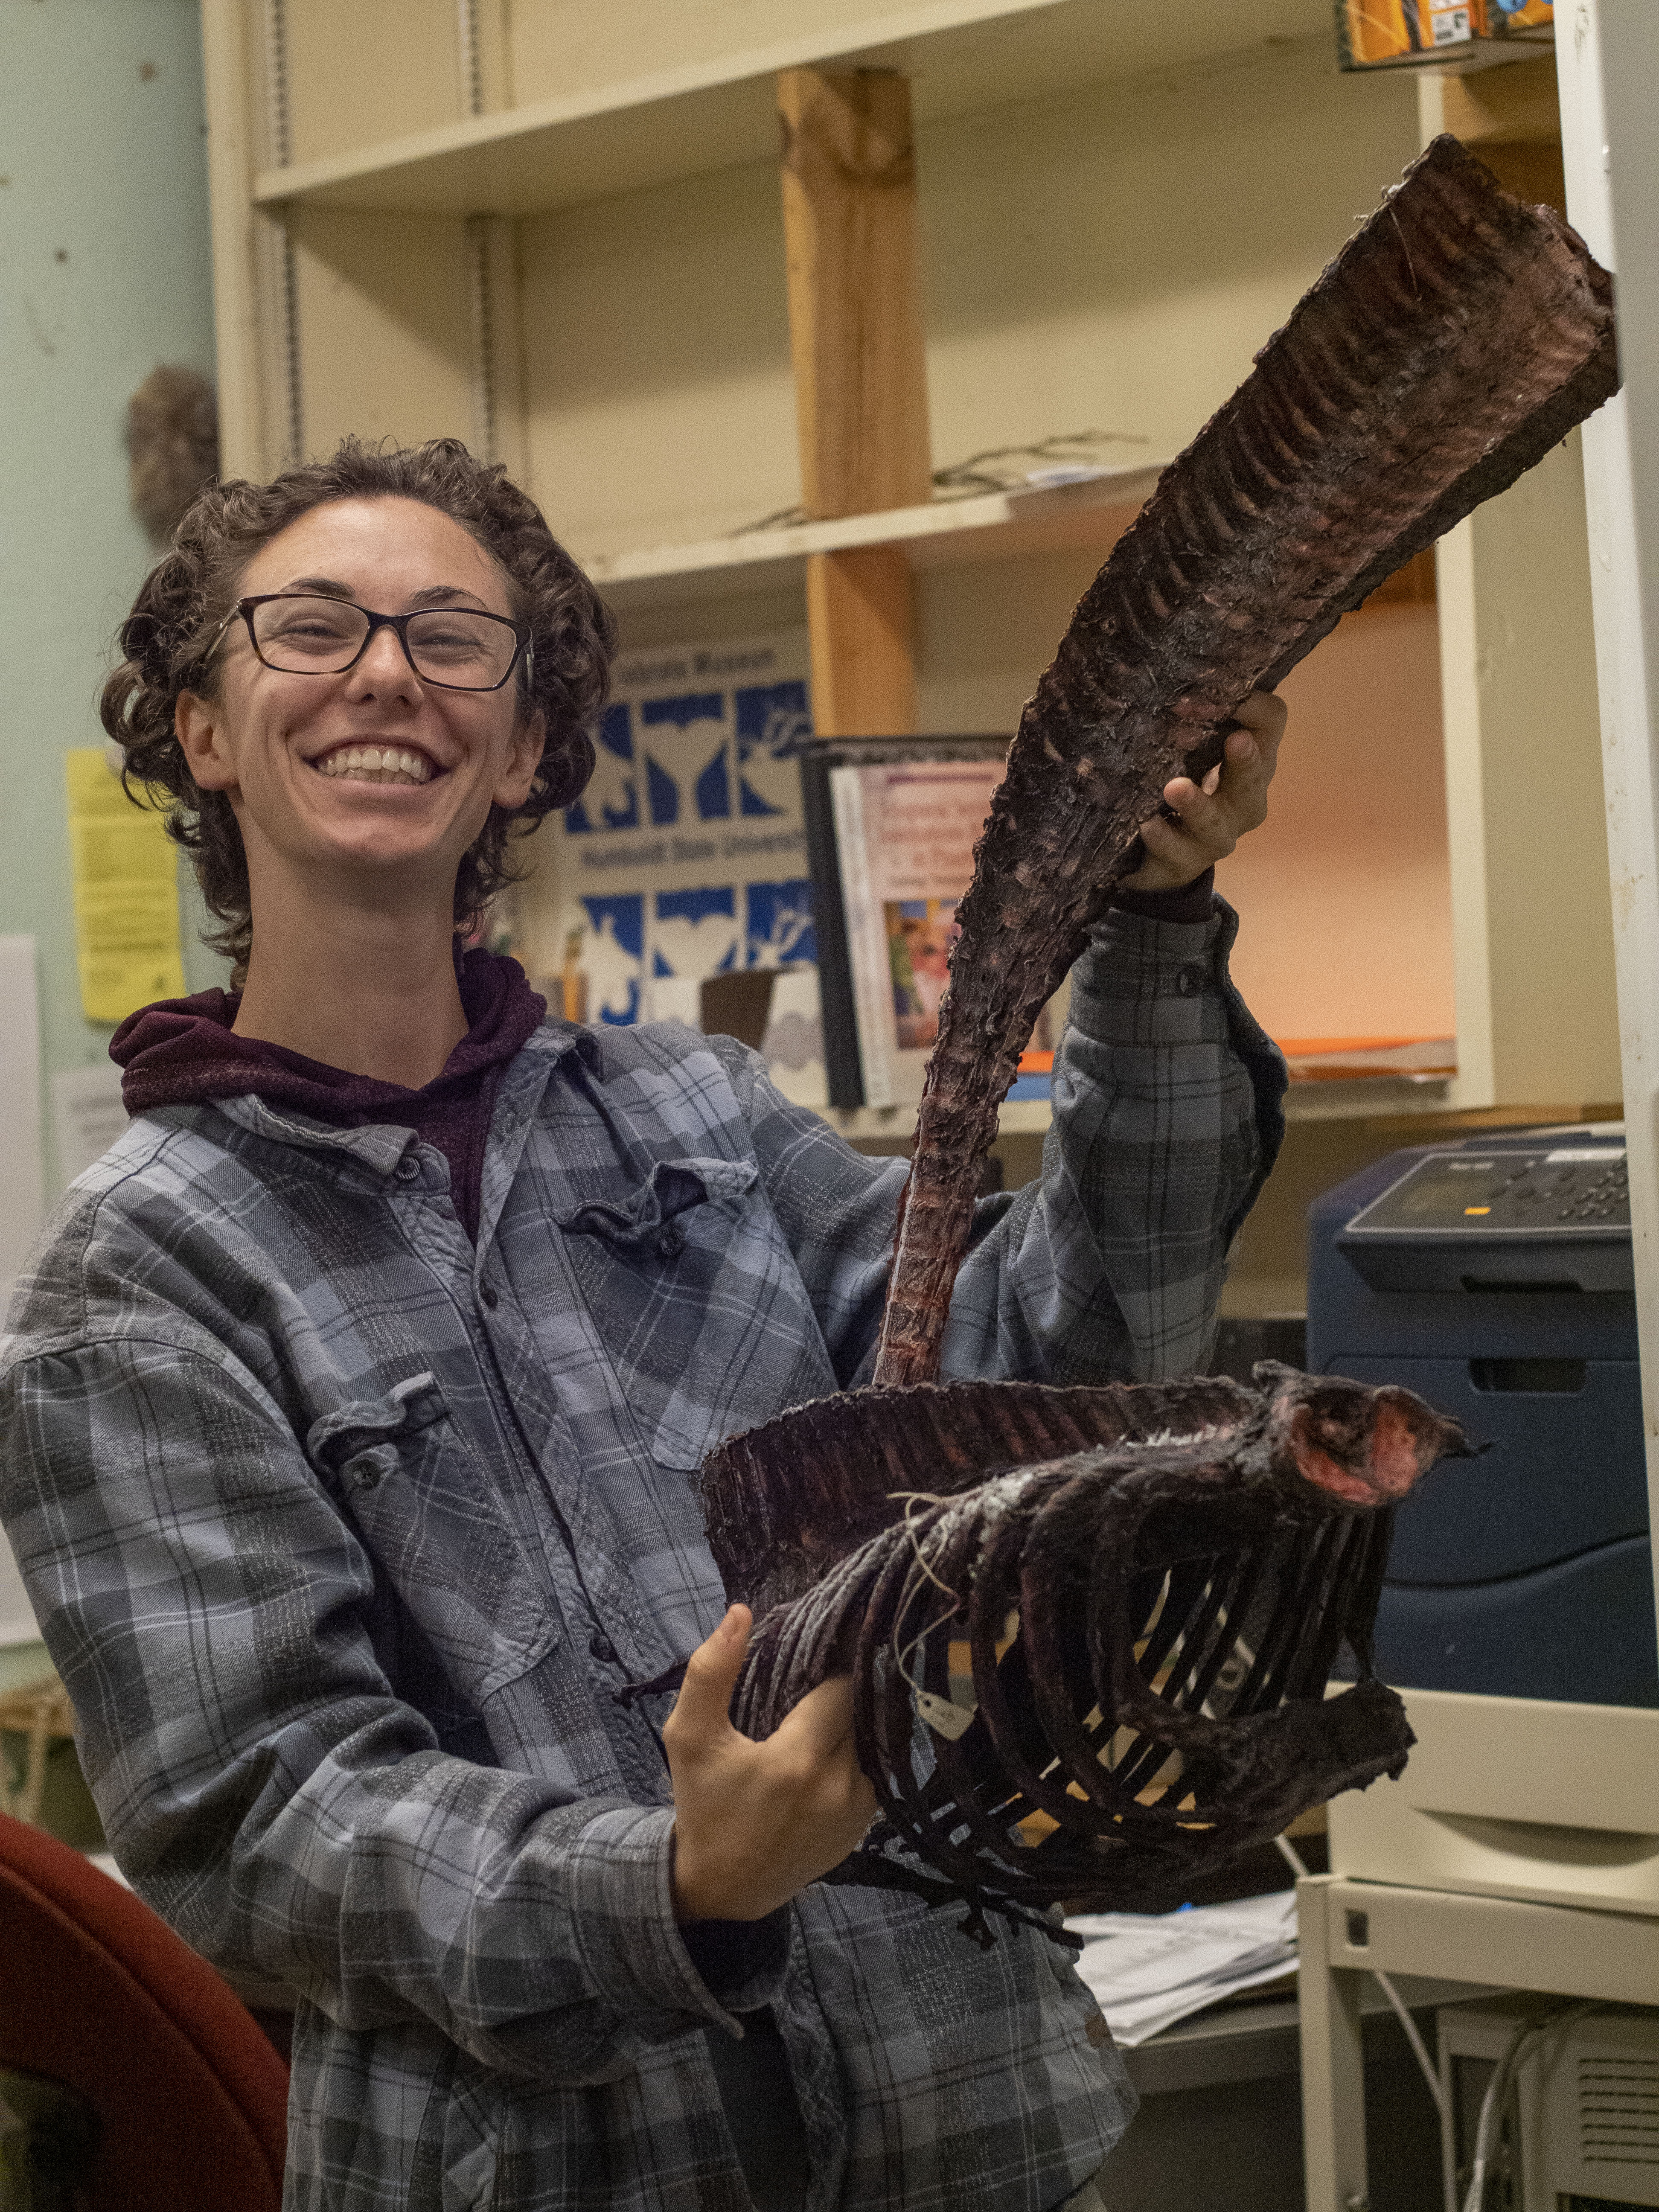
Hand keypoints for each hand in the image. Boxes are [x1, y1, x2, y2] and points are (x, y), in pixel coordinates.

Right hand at [663, 1605, 876, 1921]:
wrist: (722, 1886)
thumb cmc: (702, 1804)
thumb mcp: (690, 1736)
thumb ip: (711, 1672)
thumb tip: (740, 1611)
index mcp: (796, 1760)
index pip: (841, 1687)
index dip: (830, 1667)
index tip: (817, 1655)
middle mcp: (837, 1787)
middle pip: (862, 1712)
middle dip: (844, 1693)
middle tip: (821, 1681)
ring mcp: (856, 1813)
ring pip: (873, 1742)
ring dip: (854, 1725)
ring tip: (828, 1712)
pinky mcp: (863, 1831)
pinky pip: (874, 1774)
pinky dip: (857, 1756)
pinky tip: (834, 1748)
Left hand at [1118, 690, 1286, 892]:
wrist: (1167, 856)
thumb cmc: (1185, 781)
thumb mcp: (1193, 745)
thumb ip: (1190, 714)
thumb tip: (1165, 665)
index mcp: (1252, 759)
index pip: (1271, 723)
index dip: (1252, 704)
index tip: (1216, 690)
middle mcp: (1245, 798)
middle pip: (1255, 776)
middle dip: (1246, 760)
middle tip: (1234, 741)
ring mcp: (1219, 834)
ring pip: (1218, 822)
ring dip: (1197, 804)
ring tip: (1174, 787)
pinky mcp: (1187, 861)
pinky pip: (1179, 852)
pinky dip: (1164, 837)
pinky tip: (1147, 824)